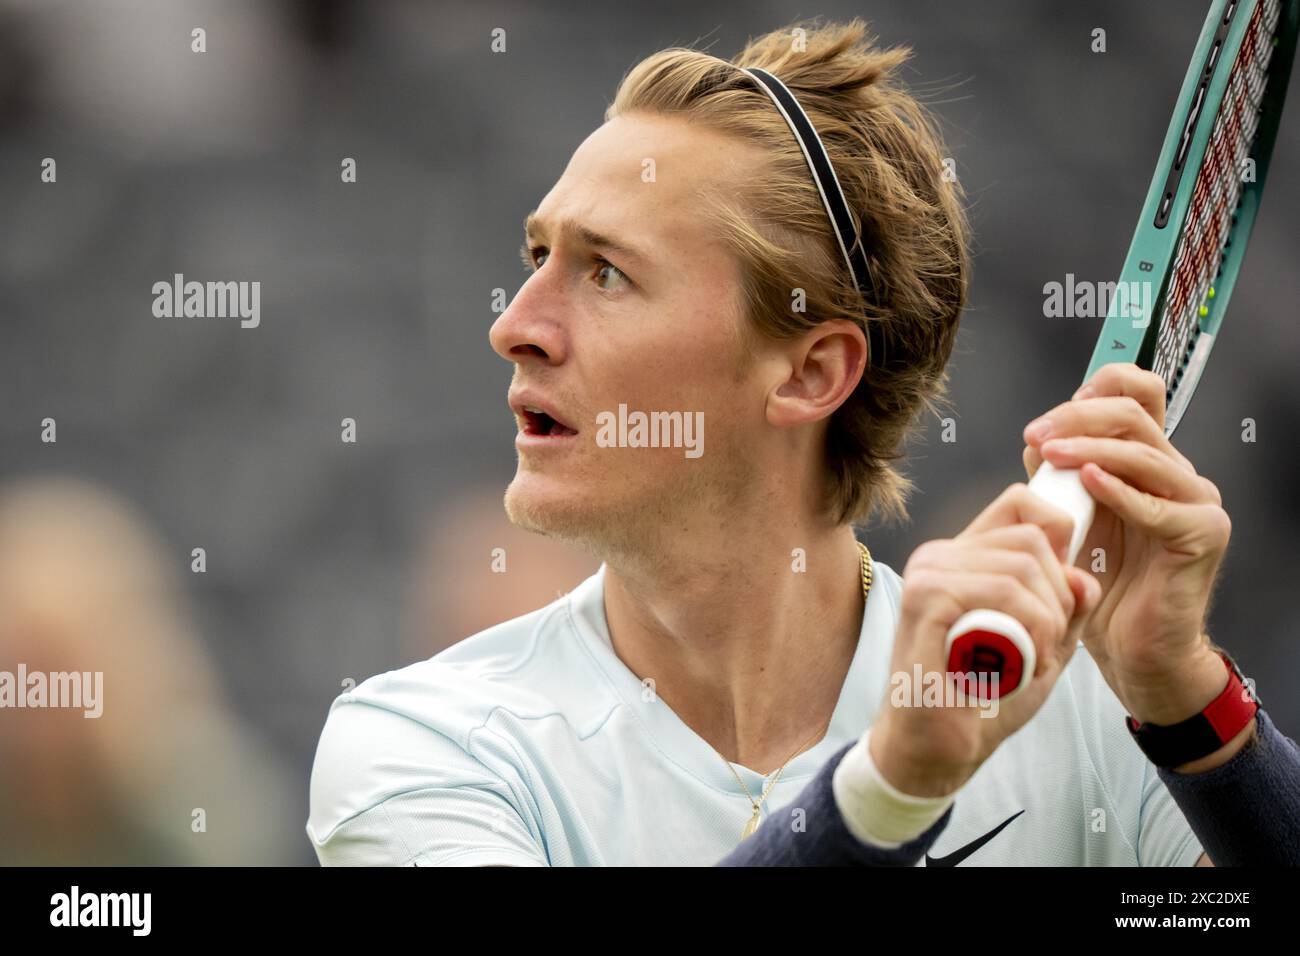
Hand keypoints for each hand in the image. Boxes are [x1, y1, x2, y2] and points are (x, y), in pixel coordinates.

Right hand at [871, 484, 1102, 796]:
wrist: (934, 749)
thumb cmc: (981, 698)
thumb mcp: (1042, 647)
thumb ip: (1066, 608)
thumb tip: (1084, 576)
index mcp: (962, 557)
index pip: (1021, 504)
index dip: (1059, 532)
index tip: (1067, 590)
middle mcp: (940, 556)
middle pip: (1032, 537)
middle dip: (1061, 592)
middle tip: (1052, 641)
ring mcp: (929, 573)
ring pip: (1023, 565)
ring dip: (1049, 617)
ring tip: (1035, 657)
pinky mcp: (926, 599)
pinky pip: (1003, 592)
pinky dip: (1030, 628)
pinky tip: (1021, 661)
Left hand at [1021, 363, 1232, 724]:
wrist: (1131, 648)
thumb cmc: (1101, 582)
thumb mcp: (1070, 518)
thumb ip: (1059, 477)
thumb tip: (1037, 438)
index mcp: (1148, 460)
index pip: (1137, 394)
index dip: (1096, 390)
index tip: (1048, 418)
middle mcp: (1178, 473)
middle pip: (1135, 415)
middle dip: (1079, 418)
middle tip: (1038, 435)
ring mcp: (1197, 501)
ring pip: (1145, 453)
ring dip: (1091, 449)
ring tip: (1050, 456)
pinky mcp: (1203, 534)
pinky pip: (1159, 506)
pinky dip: (1120, 491)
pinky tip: (1087, 483)